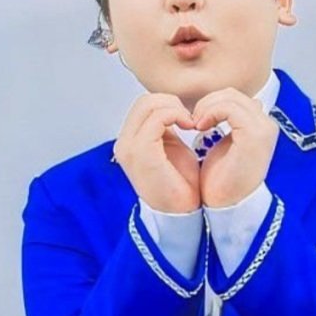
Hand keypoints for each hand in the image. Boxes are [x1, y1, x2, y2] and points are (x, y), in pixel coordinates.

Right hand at [112, 93, 200, 212]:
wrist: (181, 214)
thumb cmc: (180, 185)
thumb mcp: (171, 147)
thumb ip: (165, 128)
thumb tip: (171, 108)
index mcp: (130, 142)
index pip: (144, 106)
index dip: (168, 104)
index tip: (187, 118)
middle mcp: (124, 143)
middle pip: (144, 101)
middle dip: (171, 103)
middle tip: (190, 119)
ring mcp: (130, 147)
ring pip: (149, 105)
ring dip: (175, 108)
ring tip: (191, 123)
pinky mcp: (142, 152)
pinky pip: (157, 118)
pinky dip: (176, 115)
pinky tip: (190, 126)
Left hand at [191, 87, 279, 207]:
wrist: (228, 206)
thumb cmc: (224, 179)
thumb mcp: (227, 144)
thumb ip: (231, 123)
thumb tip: (229, 104)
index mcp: (261, 126)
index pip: (235, 98)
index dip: (213, 103)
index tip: (198, 120)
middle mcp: (267, 125)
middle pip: (233, 94)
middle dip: (208, 103)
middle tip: (193, 121)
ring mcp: (263, 129)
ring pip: (230, 98)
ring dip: (207, 107)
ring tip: (195, 124)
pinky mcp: (253, 135)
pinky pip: (229, 108)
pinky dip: (210, 112)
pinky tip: (199, 127)